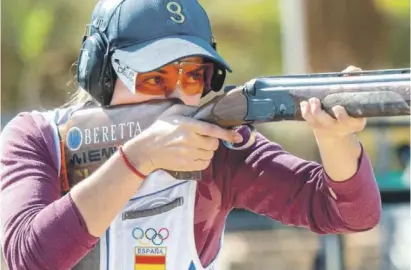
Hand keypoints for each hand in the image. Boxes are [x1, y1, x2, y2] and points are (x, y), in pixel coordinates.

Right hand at [123, 104, 241, 174]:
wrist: (146, 149)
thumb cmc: (160, 128)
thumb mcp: (173, 112)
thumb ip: (191, 110)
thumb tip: (206, 111)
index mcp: (188, 125)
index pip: (213, 130)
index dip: (227, 134)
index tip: (238, 136)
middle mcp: (190, 140)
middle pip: (214, 144)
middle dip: (213, 142)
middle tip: (205, 139)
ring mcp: (188, 154)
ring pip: (210, 155)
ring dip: (208, 151)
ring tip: (198, 147)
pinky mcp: (186, 165)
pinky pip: (204, 165)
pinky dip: (204, 160)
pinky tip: (196, 155)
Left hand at [300, 66, 366, 139]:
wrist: (341, 128)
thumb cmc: (350, 105)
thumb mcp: (355, 96)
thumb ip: (354, 81)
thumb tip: (353, 70)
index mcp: (355, 122)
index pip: (348, 121)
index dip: (342, 116)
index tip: (337, 108)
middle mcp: (340, 127)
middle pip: (328, 123)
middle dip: (319, 113)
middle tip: (314, 100)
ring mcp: (327, 128)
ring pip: (316, 122)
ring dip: (310, 111)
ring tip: (310, 100)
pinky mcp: (317, 127)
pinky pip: (309, 121)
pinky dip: (305, 112)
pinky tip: (304, 104)